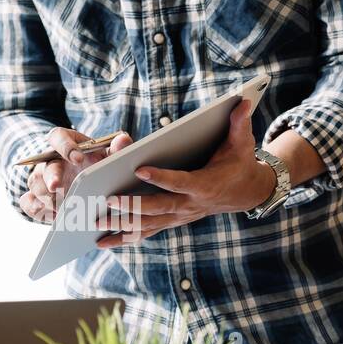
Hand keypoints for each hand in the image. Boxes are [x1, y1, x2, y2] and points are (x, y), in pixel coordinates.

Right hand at [19, 127, 132, 223]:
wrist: (89, 181)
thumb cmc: (98, 163)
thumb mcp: (109, 155)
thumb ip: (118, 148)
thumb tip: (124, 139)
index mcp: (67, 144)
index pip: (58, 137)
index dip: (65, 146)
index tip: (78, 158)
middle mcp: (50, 160)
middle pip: (44, 166)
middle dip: (50, 177)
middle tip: (58, 188)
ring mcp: (41, 179)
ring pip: (35, 185)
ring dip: (45, 198)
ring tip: (59, 210)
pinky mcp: (37, 197)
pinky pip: (28, 203)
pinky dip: (37, 210)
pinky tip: (53, 218)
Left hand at [95, 99, 276, 247]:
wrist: (246, 193)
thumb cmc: (238, 164)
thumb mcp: (241, 144)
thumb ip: (238, 124)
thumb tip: (242, 101)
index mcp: (204, 185)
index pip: (180, 182)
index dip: (161, 177)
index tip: (139, 169)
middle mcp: (190, 205)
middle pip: (158, 208)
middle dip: (133, 206)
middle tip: (108, 201)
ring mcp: (180, 216)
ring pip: (148, 224)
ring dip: (122, 226)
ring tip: (96, 223)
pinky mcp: (173, 221)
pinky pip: (147, 232)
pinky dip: (125, 238)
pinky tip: (104, 242)